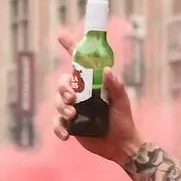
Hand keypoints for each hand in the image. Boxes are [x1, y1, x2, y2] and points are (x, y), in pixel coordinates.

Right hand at [52, 31, 141, 162]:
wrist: (121, 145)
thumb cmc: (123, 120)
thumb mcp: (122, 101)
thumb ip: (116, 86)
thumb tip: (107, 70)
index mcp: (92, 84)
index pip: (79, 63)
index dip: (70, 48)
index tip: (61, 36)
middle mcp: (81, 94)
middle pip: (62, 83)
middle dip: (63, 88)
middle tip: (72, 98)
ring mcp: (74, 109)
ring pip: (58, 102)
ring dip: (61, 107)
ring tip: (72, 115)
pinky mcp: (71, 125)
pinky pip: (57, 123)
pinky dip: (59, 128)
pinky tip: (66, 135)